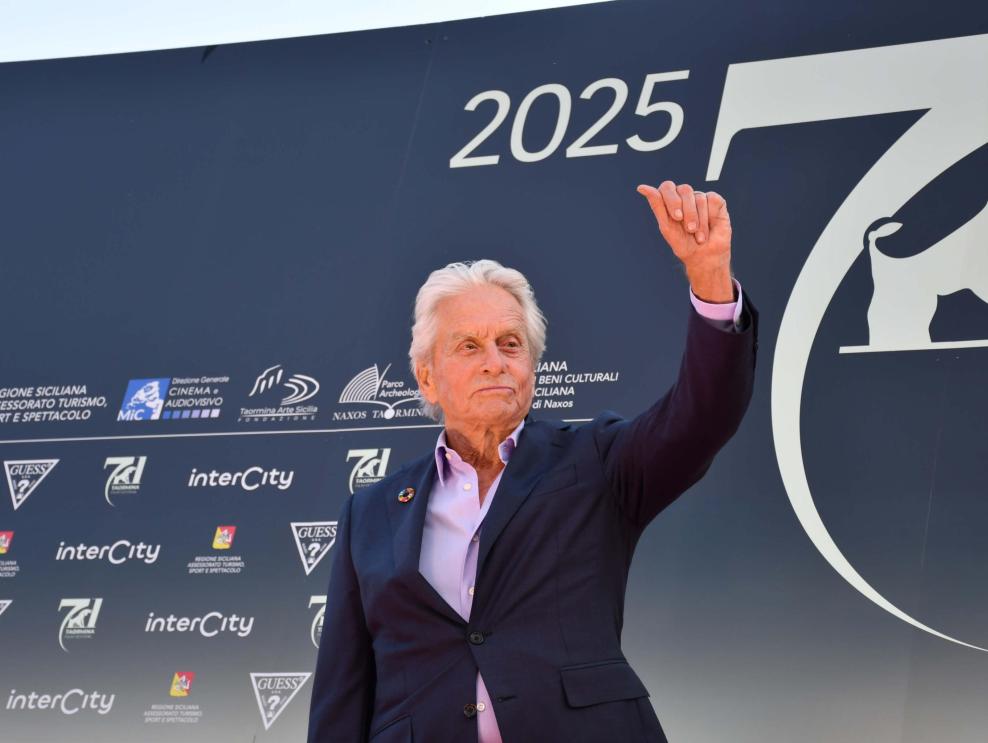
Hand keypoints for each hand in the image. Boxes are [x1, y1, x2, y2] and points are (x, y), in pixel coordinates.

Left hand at [637, 180, 733, 301]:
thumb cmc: (683, 243)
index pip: (667, 187)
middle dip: (687, 212)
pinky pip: (712, 200)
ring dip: (699, 221)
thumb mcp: (666, 226)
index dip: (672, 200)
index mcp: (670, 200)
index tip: (676, 217)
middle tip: (689, 229)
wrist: (704, 257)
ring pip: (699, 198)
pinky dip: (709, 218)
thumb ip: (656, 205)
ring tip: (698, 236)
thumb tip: (640, 187)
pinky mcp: (715, 201)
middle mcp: (685, 196)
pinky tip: (708, 229)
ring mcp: (700, 197)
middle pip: (685, 189)